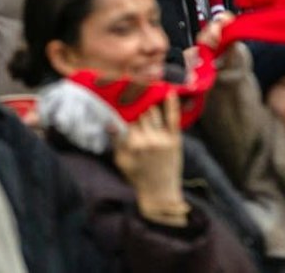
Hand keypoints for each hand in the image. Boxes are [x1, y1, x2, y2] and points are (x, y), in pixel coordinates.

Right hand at [113, 102, 187, 223]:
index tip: (122, 102)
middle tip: (134, 97)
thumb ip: (116, 142)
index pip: (126, 121)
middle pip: (140, 115)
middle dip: (137, 107)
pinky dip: (172, 104)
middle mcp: (147, 140)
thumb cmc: (138, 177)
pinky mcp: (175, 139)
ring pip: (153, 113)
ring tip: (146, 96)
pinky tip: (170, 92)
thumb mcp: (122, 162)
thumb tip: (109, 122)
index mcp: (132, 146)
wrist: (160, 193)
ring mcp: (162, 139)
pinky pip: (173, 118)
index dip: (125, 111)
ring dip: (149, 105)